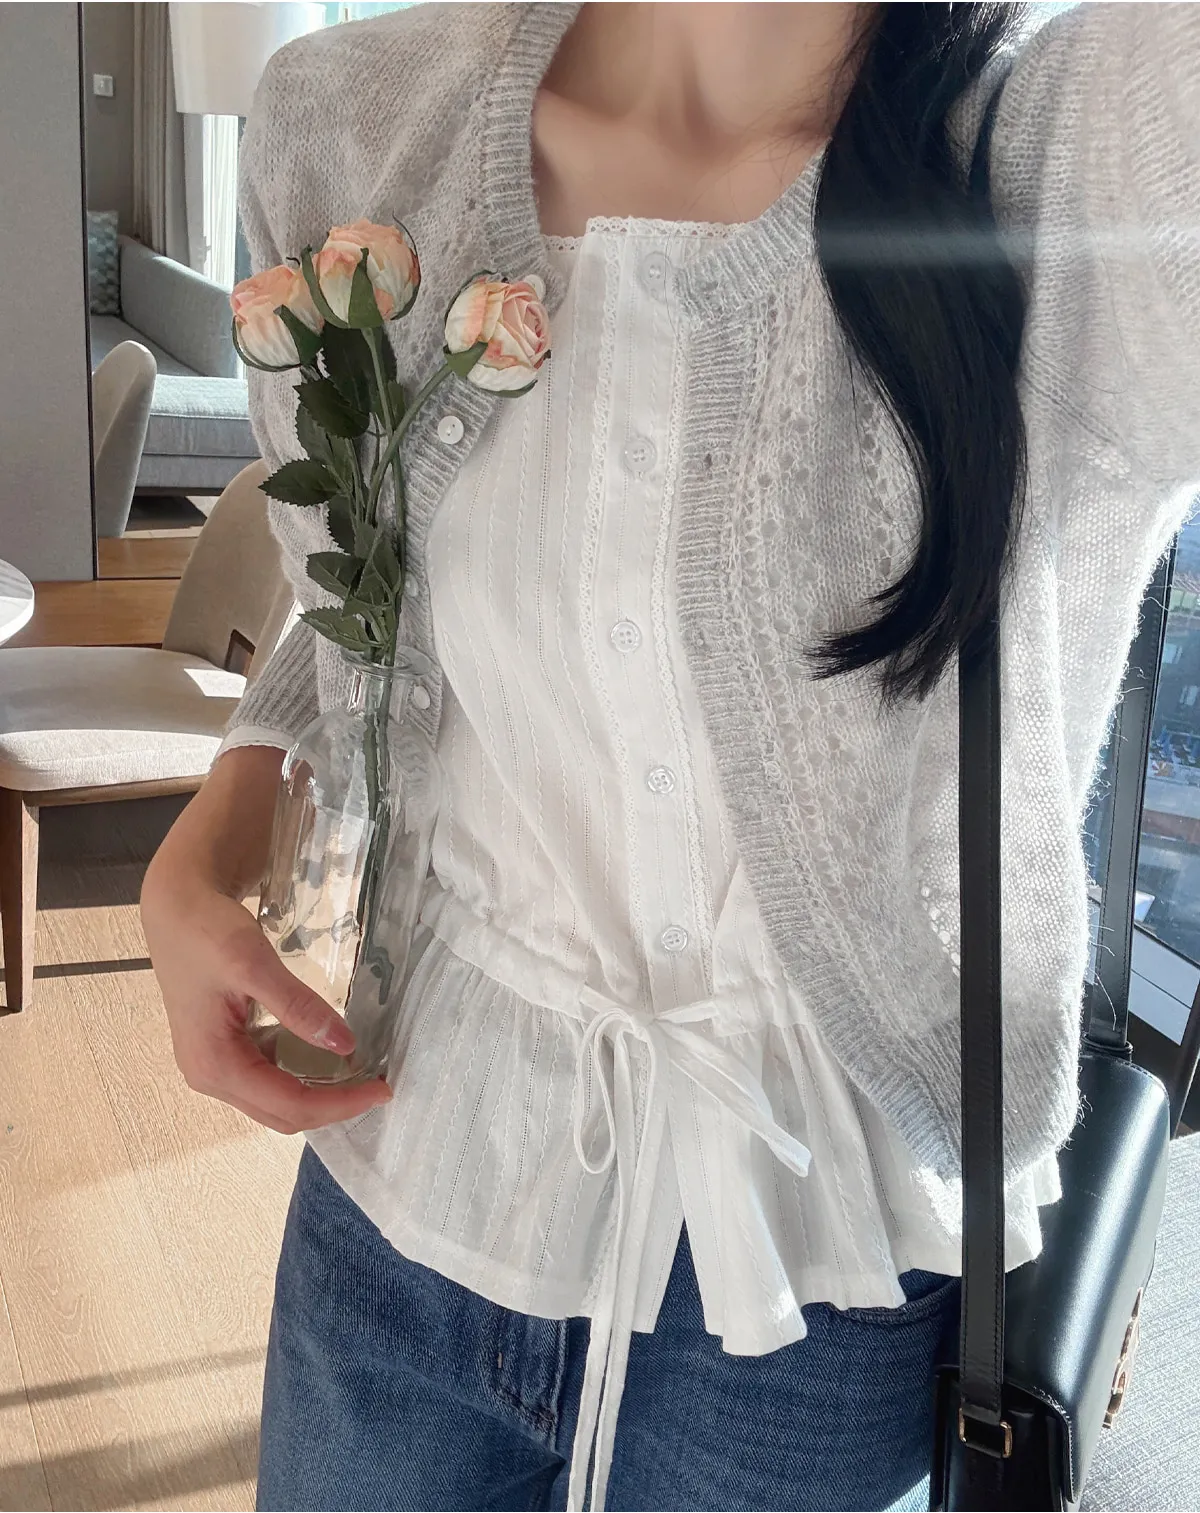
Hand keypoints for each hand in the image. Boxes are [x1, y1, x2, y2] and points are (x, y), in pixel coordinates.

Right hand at [141, 746, 392, 1133]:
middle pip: (282, 1113)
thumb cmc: (206, 930)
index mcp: (214, 1065)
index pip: (288, 1104)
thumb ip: (297, 1006)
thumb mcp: (253, 964)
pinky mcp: (224, 1047)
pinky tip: (329, 1054)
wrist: (174, 903)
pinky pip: (269, 1076)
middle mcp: (210, 1076)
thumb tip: (345, 1045)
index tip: (382, 1088)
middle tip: (379, 1084)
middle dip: (333, 1105)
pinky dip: (303, 1074)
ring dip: (320, 1094)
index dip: (339, 1104)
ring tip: (361, 1073)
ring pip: (276, 1099)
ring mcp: (215, 1063)